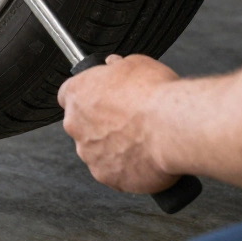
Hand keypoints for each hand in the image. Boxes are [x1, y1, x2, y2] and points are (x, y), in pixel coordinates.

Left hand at [57, 55, 180, 193]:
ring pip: (98, 152)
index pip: (69, 95)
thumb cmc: (154, 95)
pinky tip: (146, 159)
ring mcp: (90, 154)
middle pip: (82, 125)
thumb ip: (118, 67)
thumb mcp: (135, 64)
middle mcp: (76, 125)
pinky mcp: (108, 177)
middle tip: (129, 121)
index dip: (88, 97)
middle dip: (101, 124)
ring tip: (142, 141)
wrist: (172, 127)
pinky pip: (115, 173)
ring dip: (114, 148)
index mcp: (77, 94)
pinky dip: (128, 169)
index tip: (103, 99)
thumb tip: (114, 65)